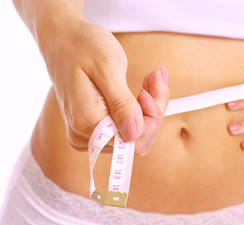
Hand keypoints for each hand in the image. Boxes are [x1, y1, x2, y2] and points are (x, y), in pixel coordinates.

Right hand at [41, 18, 168, 155]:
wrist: (63, 39)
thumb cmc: (84, 46)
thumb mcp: (108, 68)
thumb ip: (121, 104)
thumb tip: (132, 135)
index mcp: (87, 123)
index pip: (134, 142)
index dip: (151, 118)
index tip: (153, 85)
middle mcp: (85, 135)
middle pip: (136, 139)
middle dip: (153, 110)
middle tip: (156, 76)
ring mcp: (88, 134)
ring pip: (135, 133)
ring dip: (148, 107)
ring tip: (150, 78)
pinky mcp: (94, 128)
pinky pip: (127, 127)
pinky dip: (141, 108)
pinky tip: (143, 87)